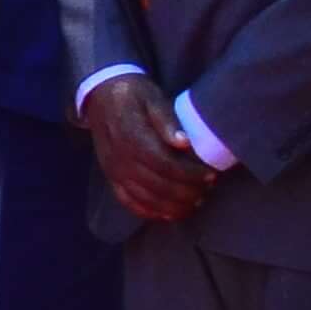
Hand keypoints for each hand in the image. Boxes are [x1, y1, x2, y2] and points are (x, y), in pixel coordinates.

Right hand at [81, 72, 213, 222]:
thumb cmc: (133, 95)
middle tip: (207, 191)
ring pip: (143, 197)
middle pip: (154, 183)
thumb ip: (166, 119)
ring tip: (194, 203)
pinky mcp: (110, 177)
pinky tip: (168, 214)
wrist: (100, 97)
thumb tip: (183, 143)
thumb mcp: (152, 97)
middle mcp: (118, 157)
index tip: (210, 174)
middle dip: (184, 192)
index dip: (187, 173)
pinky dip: (148, 212)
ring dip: (170, 205)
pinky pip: (127, 201)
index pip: (162, 162)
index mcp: (130, 135)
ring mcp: (112, 170)